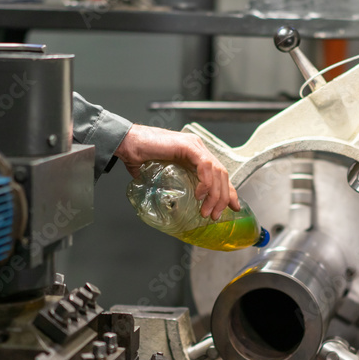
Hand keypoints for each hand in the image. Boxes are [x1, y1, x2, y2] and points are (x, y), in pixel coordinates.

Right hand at [115, 125, 240, 219]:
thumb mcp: (163, 176)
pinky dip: (206, 182)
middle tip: (216, 215)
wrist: (126, 144)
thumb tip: (174, 203)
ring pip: (217, 171)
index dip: (228, 191)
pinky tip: (200, 195)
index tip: (233, 207)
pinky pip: (205, 165)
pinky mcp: (187, 145)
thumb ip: (173, 185)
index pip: (219, 174)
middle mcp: (198, 148)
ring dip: (215, 195)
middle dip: (223, 198)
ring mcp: (194, 146)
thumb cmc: (139, 157)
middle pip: (222, 174)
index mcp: (196, 155)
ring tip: (207, 211)